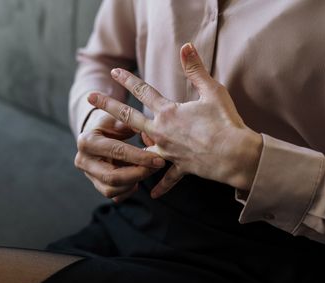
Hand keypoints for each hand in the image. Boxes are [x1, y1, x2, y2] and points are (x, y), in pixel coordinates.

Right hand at [74, 108, 165, 202]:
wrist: (97, 134)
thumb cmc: (111, 125)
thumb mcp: (118, 119)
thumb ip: (133, 124)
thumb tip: (150, 134)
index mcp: (87, 141)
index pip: (116, 151)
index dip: (139, 157)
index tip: (158, 159)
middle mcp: (83, 161)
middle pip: (112, 177)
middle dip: (138, 174)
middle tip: (157, 167)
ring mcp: (88, 176)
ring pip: (112, 190)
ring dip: (135, 182)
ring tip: (149, 170)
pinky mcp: (96, 185)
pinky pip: (115, 196)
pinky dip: (129, 189)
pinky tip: (138, 178)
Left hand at [88, 43, 261, 198]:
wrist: (234, 155)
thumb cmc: (224, 122)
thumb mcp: (211, 91)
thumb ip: (195, 69)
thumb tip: (186, 46)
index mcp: (168, 112)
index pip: (143, 91)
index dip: (128, 80)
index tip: (113, 72)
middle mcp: (162, 132)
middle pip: (129, 117)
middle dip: (108, 106)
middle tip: (90, 99)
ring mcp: (169, 152)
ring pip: (141, 150)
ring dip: (126, 149)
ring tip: (112, 149)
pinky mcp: (181, 168)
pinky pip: (167, 179)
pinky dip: (161, 186)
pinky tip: (152, 194)